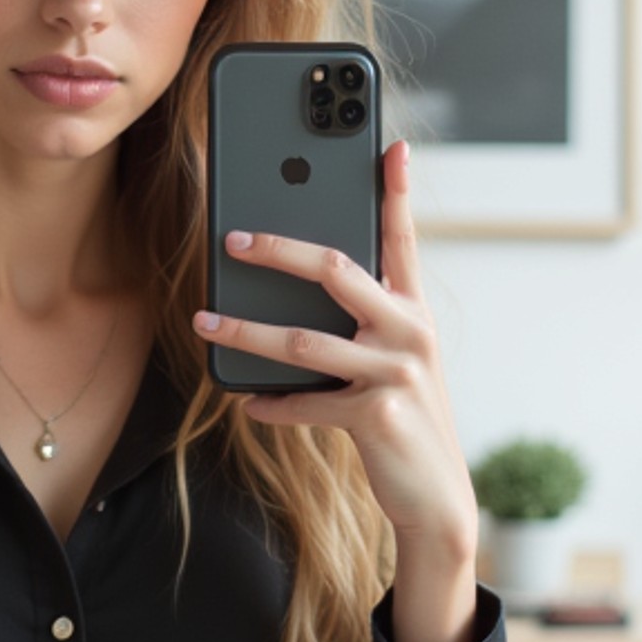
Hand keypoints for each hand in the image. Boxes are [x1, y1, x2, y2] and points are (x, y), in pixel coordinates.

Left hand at [192, 138, 477, 548]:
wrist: (436, 498)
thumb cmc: (401, 417)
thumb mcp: (391, 360)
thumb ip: (359, 321)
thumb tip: (293, 285)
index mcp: (412, 309)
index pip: (401, 237)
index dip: (394, 189)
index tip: (389, 144)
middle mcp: (409, 330)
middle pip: (337, 270)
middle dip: (279, 249)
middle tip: (233, 238)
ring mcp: (395, 372)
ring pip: (304, 340)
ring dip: (246, 332)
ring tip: (205, 322)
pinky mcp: (377, 415)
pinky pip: (306, 403)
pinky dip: (271, 404)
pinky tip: (246, 402)